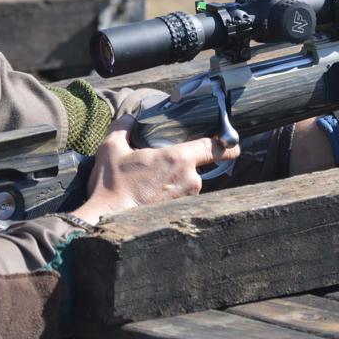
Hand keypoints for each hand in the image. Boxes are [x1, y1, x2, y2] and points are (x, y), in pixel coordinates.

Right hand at [70, 115, 238, 224]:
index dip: (227, 145)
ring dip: (176, 182)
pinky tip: (151, 197)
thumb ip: (124, 127)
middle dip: (184, 165)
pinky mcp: (180, 214)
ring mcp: (187, 200)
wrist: (106, 220)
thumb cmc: (112, 185)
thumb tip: (130, 118)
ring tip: (150, 184)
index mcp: (179, 159)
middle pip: (198, 166)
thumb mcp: (112, 148)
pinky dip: (171, 196)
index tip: (233, 144)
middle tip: (162, 166)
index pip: (215, 148)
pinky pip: (182, 199)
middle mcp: (190, 180)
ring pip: (189, 184)